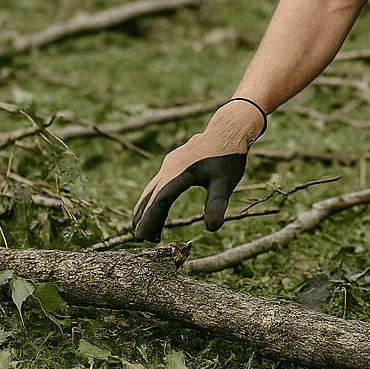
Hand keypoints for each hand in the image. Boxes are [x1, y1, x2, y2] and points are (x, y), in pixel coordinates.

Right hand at [131, 99, 266, 241]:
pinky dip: (153, 198)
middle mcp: (170, 168)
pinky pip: (158, 183)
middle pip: (151, 196)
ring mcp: (170, 164)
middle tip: (141, 239)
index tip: (142, 237)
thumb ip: (217, 204)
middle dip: (144, 218)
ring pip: (152, 189)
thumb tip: (212, 229)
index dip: (150, 220)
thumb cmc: (229, 156)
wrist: (228, 129)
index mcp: (180, 173)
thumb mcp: (225, 183)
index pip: (159, 201)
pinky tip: (155, 205)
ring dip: (147, 208)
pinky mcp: (174, 162)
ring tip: (144, 229)